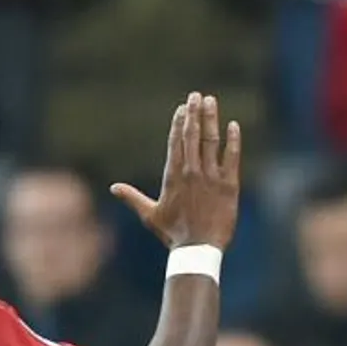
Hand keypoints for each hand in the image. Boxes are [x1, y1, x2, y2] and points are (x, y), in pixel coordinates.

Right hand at [111, 92, 241, 250]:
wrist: (198, 250)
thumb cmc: (173, 234)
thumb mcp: (150, 215)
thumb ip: (132, 197)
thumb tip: (113, 188)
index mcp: (173, 175)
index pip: (176, 141)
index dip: (179, 122)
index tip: (182, 108)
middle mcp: (192, 171)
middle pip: (192, 135)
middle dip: (194, 113)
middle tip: (197, 95)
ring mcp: (212, 176)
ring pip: (211, 140)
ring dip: (211, 119)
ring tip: (211, 101)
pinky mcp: (229, 185)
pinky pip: (232, 156)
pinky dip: (233, 140)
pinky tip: (233, 125)